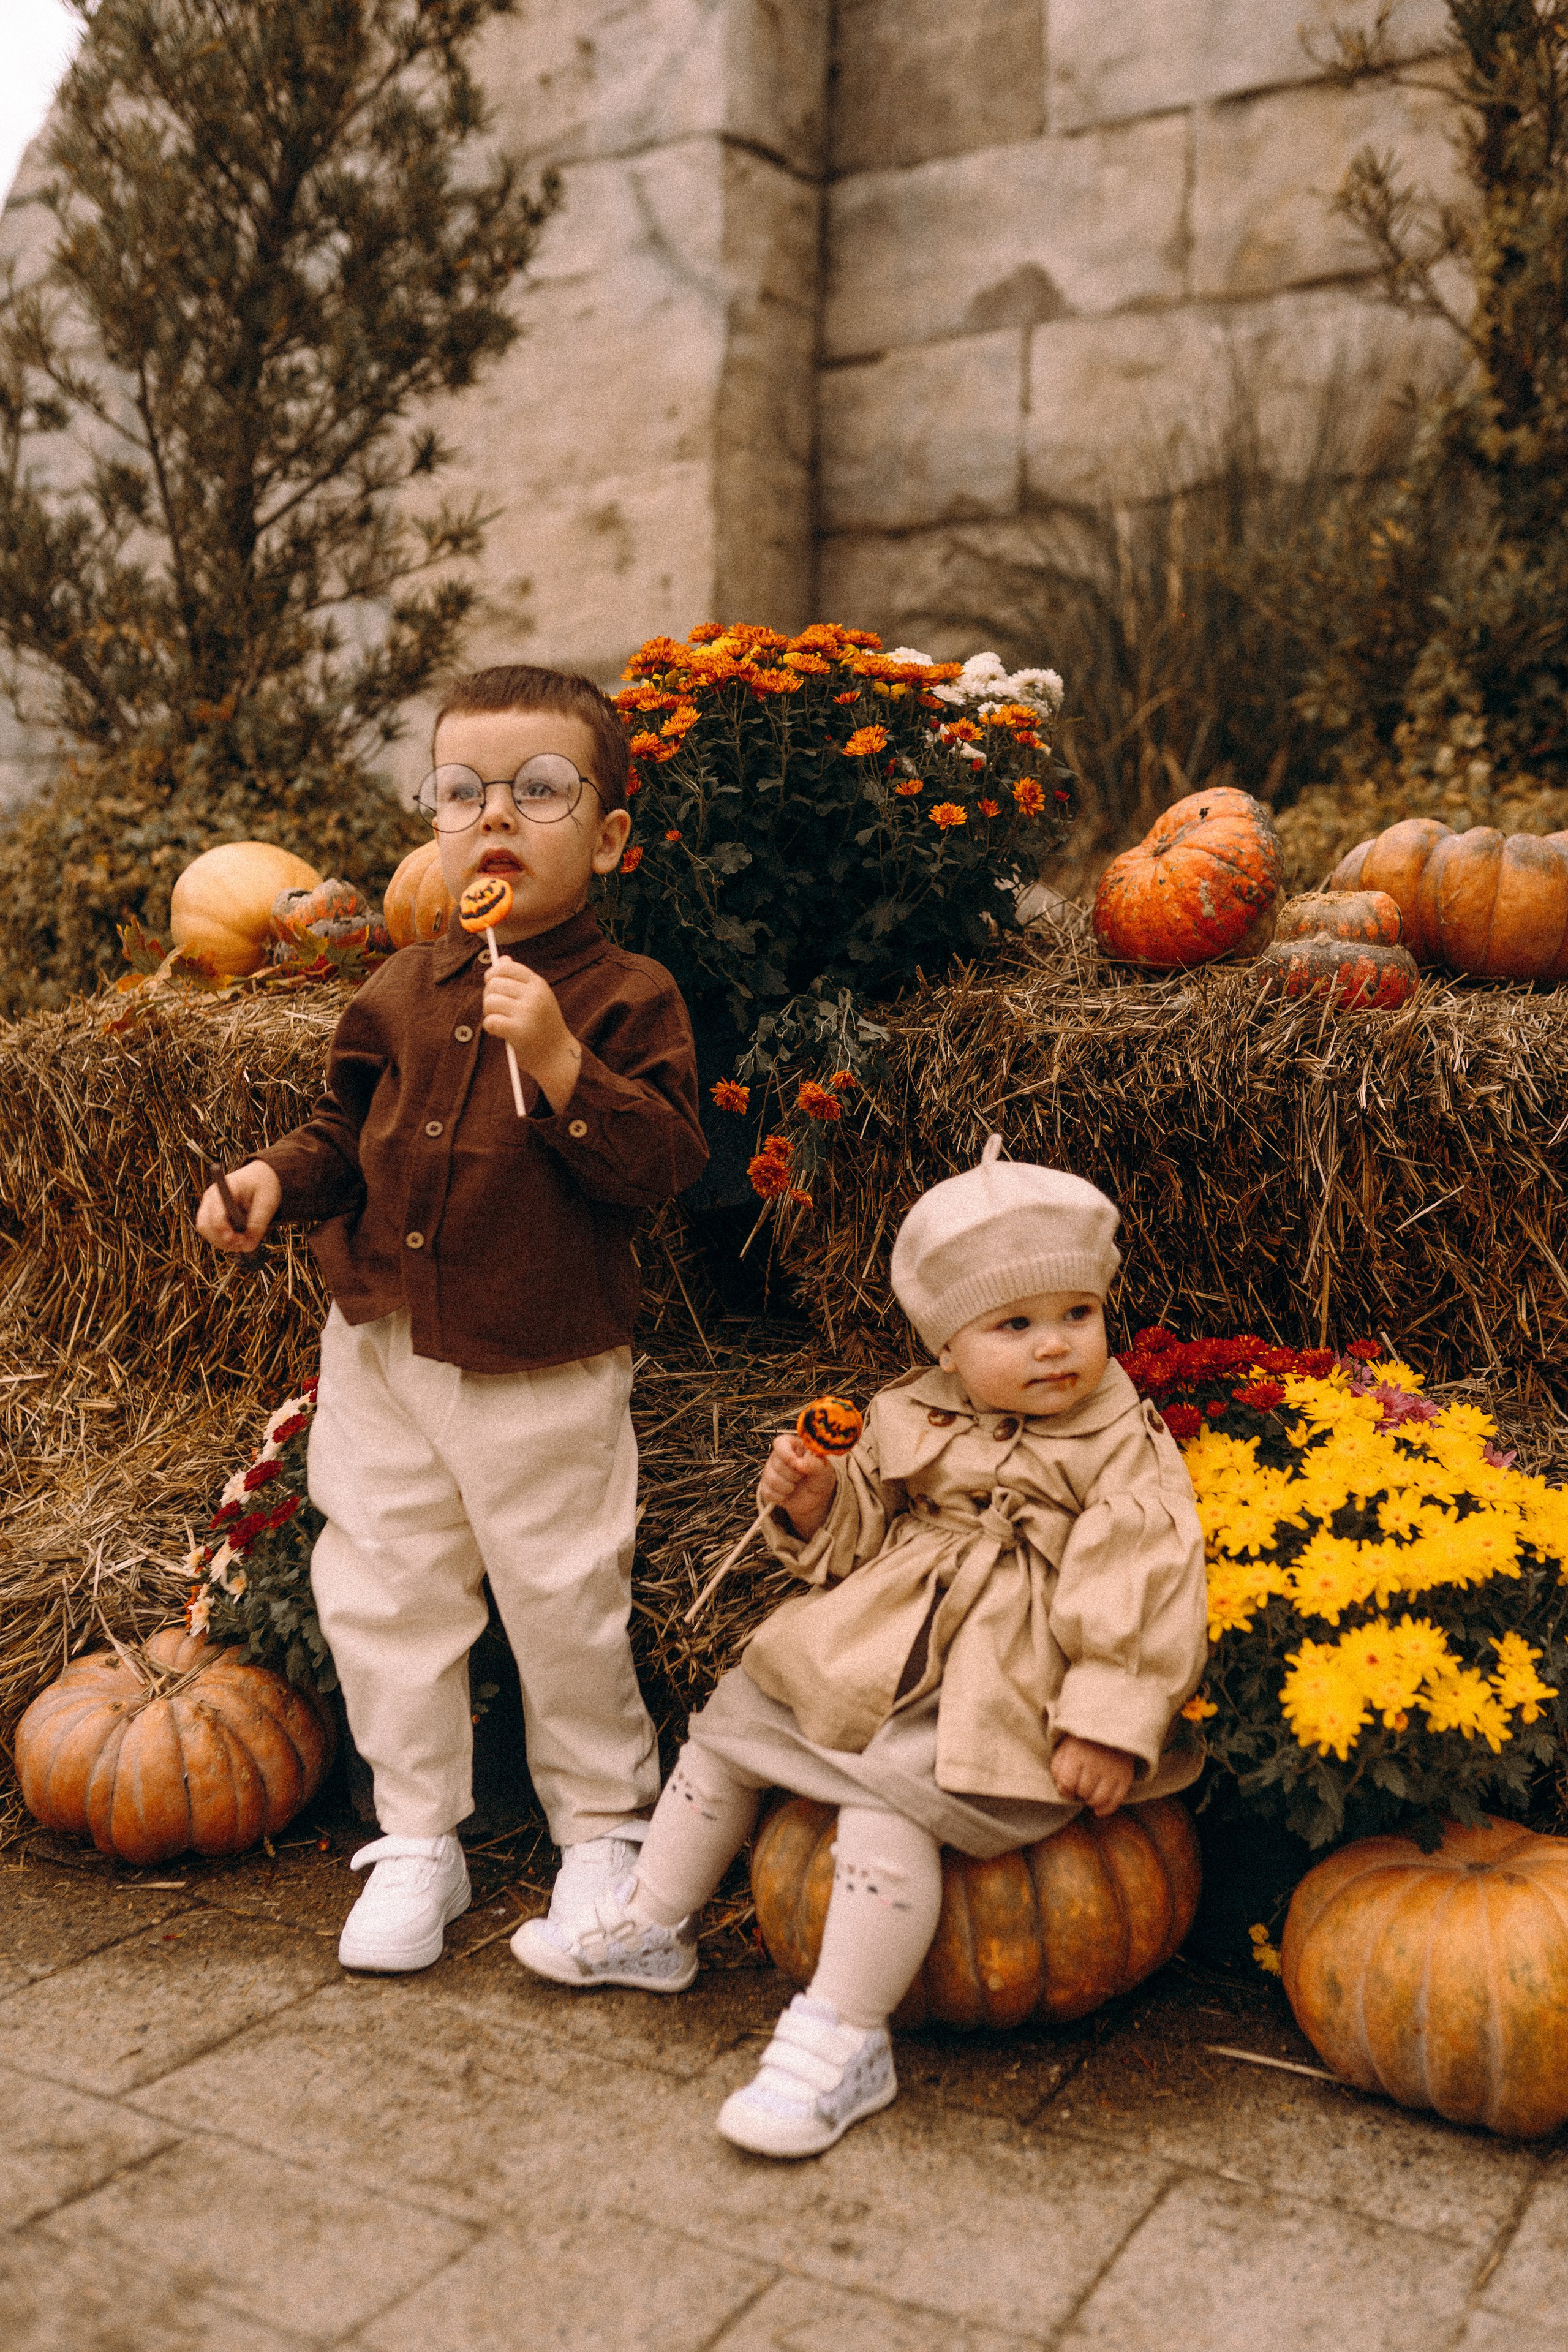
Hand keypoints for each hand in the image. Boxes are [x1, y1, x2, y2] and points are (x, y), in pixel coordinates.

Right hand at [196, 1159, 280, 1254]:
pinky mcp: (213, 1218)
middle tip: (244, 1244)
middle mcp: (211, 1199)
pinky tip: (241, 1239)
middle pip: (205, 1226)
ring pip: (208, 1233)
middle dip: (223, 1240)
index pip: (214, 1212)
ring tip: (245, 1241)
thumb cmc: (264, 1185)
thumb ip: (258, 1224)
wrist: (261, 1177)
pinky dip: (226, 1242)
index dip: (222, 1228)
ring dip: (225, 1243)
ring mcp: (209, 1208)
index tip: (236, 1239)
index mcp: (223, 1189)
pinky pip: (213, 1235)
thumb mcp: (267, 1202)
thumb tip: (247, 1247)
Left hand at [481, 960, 581, 1111]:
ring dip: (489, 1013)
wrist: (557, 1056)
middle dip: (489, 996)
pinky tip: (501, 1032)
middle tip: (496, 1009)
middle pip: (494, 984)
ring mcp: (527, 1013)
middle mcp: (534, 996)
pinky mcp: (518, 1031)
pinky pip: (490, 1021)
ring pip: (490, 1002)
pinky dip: (490, 1027)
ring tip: (501, 1021)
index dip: (493, 974)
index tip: (492, 985)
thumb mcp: (537, 998)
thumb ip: (519, 979)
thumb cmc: (543, 1026)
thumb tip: (501, 959)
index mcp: (539, 984)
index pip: (507, 967)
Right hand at [758, 1431, 837, 1538]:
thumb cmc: (819, 1476)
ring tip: (796, 1486)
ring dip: (788, 1487)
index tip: (797, 1464)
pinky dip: (781, 1497)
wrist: (814, 1497)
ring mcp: (769, 1471)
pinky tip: (788, 1494)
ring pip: (772, 1480)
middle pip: (777, 1464)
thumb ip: (814, 1463)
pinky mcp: (766, 1487)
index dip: (787, 1454)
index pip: (780, 1443)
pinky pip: (768, 1492)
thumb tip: (799, 1463)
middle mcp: (777, 1456)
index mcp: (791, 1445)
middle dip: (794, 1475)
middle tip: (803, 1477)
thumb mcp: (823, 1469)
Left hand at [1051, 1734, 1136, 1817]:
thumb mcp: (1064, 1747)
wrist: (1112, 1725)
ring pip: (1098, 1799)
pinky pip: (1116, 1800)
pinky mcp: (1125, 1776)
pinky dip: (1106, 1809)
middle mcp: (1094, 1763)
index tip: (1068, 1787)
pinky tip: (1098, 1809)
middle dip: (1078, 1793)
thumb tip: (1062, 1789)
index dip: (1065, 1790)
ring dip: (1091, 1801)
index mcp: (1076, 1754)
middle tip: (1080, 1787)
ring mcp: (1112, 1770)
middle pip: (1083, 1792)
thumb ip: (1058, 1767)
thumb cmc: (1083, 1740)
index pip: (1066, 1784)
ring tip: (1089, 1794)